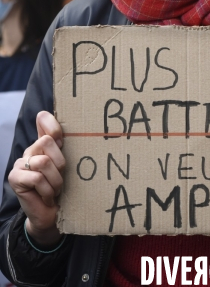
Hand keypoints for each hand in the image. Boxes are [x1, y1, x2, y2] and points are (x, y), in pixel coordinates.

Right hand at [8, 111, 64, 246]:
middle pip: (47, 141)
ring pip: (44, 161)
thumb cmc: (61, 189)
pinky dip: (47, 190)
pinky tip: (47, 197)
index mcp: (43, 144)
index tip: (61, 139)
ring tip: (55, 190)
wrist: (51, 215)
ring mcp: (20, 163)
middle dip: (60, 163)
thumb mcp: (66, 166)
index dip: (52, 123)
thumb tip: (69, 130)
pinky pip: (37, 178)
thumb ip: (64, 148)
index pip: (43, 119)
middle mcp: (31, 150)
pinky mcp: (15, 177)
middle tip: (60, 178)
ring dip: (55, 180)